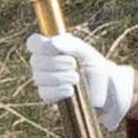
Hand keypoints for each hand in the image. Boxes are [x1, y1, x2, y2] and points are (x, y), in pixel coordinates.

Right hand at [23, 31, 137, 131]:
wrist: (104, 88)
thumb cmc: (93, 65)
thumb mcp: (87, 52)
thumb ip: (71, 45)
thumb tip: (52, 42)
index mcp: (50, 48)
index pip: (33, 43)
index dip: (40, 45)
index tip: (54, 48)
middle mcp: (43, 63)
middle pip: (35, 61)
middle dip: (55, 63)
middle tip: (74, 64)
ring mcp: (44, 80)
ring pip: (39, 78)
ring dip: (60, 77)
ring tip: (76, 78)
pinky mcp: (48, 95)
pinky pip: (44, 93)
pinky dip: (59, 91)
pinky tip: (71, 90)